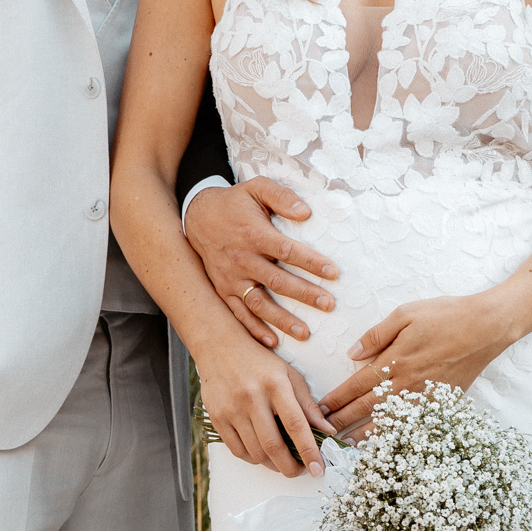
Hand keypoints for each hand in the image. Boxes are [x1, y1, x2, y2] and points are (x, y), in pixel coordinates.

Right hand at [184, 179, 337, 348]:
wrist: (197, 216)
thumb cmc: (234, 203)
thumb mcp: (257, 188)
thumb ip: (282, 196)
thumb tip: (306, 212)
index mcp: (254, 235)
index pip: (288, 251)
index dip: (311, 262)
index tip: (333, 273)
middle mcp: (242, 259)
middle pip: (278, 281)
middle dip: (304, 294)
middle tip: (328, 305)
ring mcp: (231, 278)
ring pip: (259, 303)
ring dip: (282, 320)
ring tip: (305, 333)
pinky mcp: (223, 290)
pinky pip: (239, 314)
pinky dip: (255, 330)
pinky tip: (273, 342)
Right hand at [194, 329, 332, 478]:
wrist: (219, 346)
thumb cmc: (259, 361)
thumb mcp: (289, 375)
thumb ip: (309, 405)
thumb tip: (328, 430)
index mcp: (275, 384)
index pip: (296, 425)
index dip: (309, 451)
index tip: (318, 469)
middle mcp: (252, 397)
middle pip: (273, 445)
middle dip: (290, 467)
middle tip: (301, 471)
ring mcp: (231, 408)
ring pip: (255, 452)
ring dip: (273, 465)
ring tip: (283, 461)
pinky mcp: (217, 417)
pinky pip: (237, 450)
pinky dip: (253, 459)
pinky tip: (262, 454)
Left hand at [319, 294, 511, 433]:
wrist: (487, 327)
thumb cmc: (446, 315)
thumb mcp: (406, 314)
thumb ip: (377, 335)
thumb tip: (352, 355)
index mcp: (394, 360)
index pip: (356, 386)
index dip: (336, 399)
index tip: (319, 410)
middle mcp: (407, 383)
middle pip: (366, 408)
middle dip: (342, 422)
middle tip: (322, 435)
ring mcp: (424, 397)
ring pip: (388, 421)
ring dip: (364, 435)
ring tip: (346, 445)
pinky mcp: (440, 403)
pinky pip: (413, 424)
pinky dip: (396, 435)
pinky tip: (385, 442)